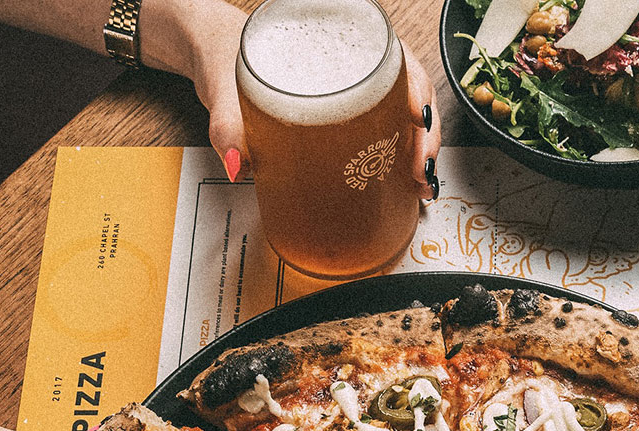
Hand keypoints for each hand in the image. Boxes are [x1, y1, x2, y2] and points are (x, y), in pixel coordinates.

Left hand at [176, 0, 441, 196]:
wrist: (213, 55)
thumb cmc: (224, 57)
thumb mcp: (223, 87)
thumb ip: (227, 125)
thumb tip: (237, 164)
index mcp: (331, 37)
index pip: (391, 55)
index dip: (416, 86)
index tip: (419, 118)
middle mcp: (350, 60)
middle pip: (409, 89)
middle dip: (425, 133)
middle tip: (421, 172)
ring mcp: (352, 89)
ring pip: (403, 112)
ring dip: (419, 149)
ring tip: (422, 185)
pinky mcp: (346, 114)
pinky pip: (385, 129)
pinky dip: (400, 156)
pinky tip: (407, 183)